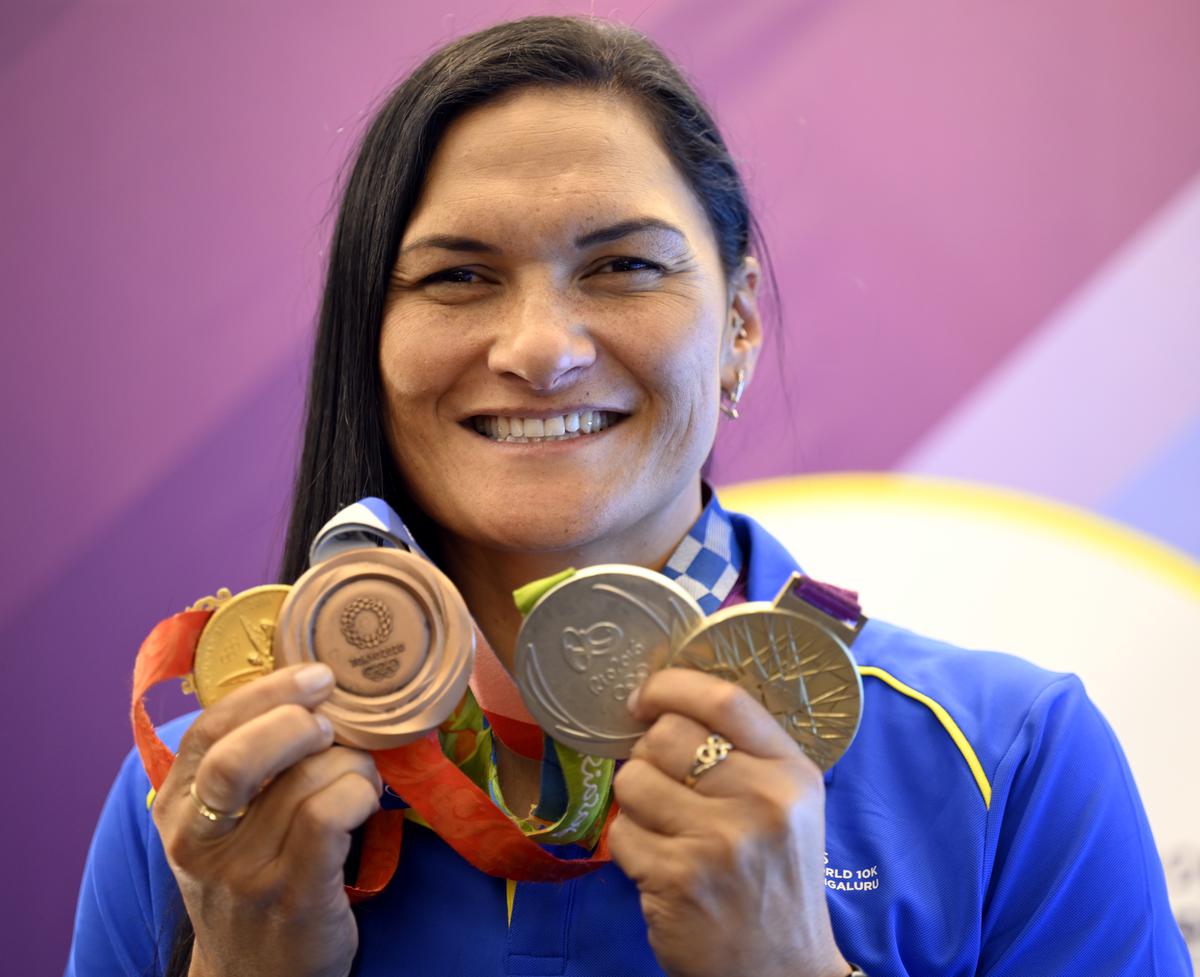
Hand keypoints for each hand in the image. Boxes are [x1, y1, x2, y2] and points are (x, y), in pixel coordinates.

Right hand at [151, 663, 381, 976]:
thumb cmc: (251, 881)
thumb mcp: (222, 826)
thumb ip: (245, 763)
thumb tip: (306, 687)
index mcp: (178, 809)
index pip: (209, 729)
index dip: (268, 692)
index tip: (316, 676)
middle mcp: (200, 841)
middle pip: (239, 755)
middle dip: (298, 721)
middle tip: (332, 725)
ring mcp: (245, 873)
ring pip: (307, 779)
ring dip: (350, 762)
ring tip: (358, 773)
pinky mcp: (293, 896)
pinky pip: (330, 816)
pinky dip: (359, 793)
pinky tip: (365, 799)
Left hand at [608, 669, 849, 976]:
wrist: (784, 972)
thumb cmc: (776, 878)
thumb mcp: (787, 806)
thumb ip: (742, 753)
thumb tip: (662, 705)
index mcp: (792, 774)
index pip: (725, 700)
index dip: (671, 686)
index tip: (643, 696)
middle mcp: (762, 802)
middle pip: (666, 735)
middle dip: (647, 755)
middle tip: (662, 785)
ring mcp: (718, 842)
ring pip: (633, 780)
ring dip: (636, 803)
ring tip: (665, 830)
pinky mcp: (678, 880)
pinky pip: (621, 833)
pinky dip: (630, 846)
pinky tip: (661, 867)